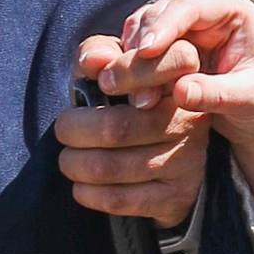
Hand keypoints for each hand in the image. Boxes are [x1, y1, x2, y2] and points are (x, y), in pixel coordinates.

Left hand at [57, 35, 212, 226]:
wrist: (167, 162)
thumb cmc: (131, 103)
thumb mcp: (120, 69)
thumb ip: (101, 53)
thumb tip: (92, 61)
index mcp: (181, 81)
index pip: (170, 63)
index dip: (127, 71)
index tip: (101, 85)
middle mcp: (190, 121)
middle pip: (117, 127)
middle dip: (74, 131)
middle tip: (63, 131)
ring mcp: (188, 162)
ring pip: (110, 167)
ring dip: (75, 165)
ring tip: (68, 160)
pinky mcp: (177, 197)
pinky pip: (118, 199)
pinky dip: (88, 193)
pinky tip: (81, 186)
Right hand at [107, 0, 253, 220]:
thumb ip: (218, 93)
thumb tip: (178, 92)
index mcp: (228, 7)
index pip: (188, 7)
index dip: (164, 27)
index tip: (145, 51)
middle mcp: (200, 10)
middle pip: (156, 17)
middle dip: (138, 48)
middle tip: (121, 81)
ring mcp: (181, 29)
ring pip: (140, 34)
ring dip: (130, 62)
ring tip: (131, 96)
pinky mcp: (169, 51)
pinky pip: (140, 55)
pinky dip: (132, 72)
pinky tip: (129, 97)